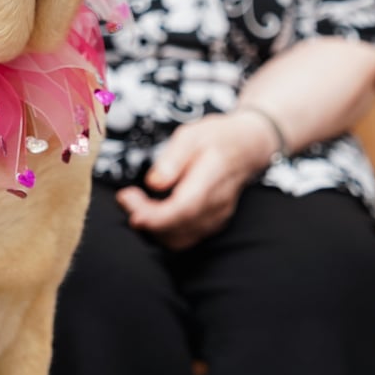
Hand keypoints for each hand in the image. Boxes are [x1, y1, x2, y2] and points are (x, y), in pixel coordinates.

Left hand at [116, 111, 277, 249]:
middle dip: (145, 219)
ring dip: (152, 227)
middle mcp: (216, 206)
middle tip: (126, 197)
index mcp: (211, 180)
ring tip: (136, 201)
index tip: (127, 201)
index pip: (181, 210)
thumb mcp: (191, 135)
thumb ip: (172, 159)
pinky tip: (152, 209)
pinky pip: (185, 237)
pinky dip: (164, 229)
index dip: (152, 215)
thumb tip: (153, 183)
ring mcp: (216, 218)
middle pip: (176, 230)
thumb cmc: (218, 137)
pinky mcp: (212, 223)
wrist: (248, 146)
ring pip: (179, 239)